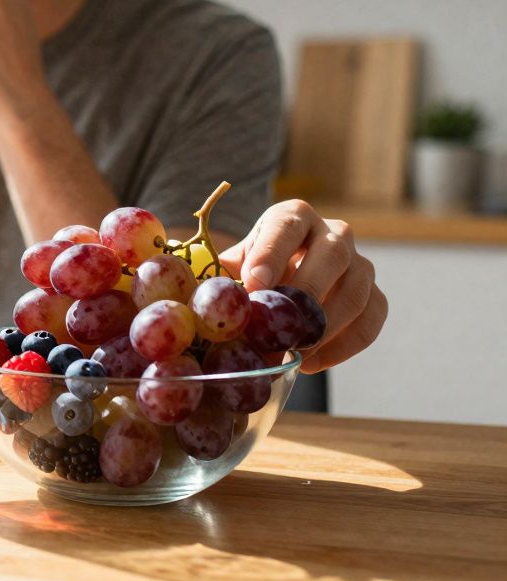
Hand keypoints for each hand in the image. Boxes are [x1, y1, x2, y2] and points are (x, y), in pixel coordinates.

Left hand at [220, 200, 387, 373]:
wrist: (282, 283)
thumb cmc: (251, 273)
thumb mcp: (232, 266)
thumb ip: (220, 277)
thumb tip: (205, 300)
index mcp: (293, 217)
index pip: (286, 226)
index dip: (271, 253)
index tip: (254, 283)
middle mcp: (334, 233)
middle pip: (333, 254)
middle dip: (306, 291)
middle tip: (282, 326)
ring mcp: (360, 264)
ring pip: (356, 291)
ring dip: (325, 327)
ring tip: (293, 353)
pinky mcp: (374, 294)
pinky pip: (371, 318)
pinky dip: (344, 346)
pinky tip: (312, 363)